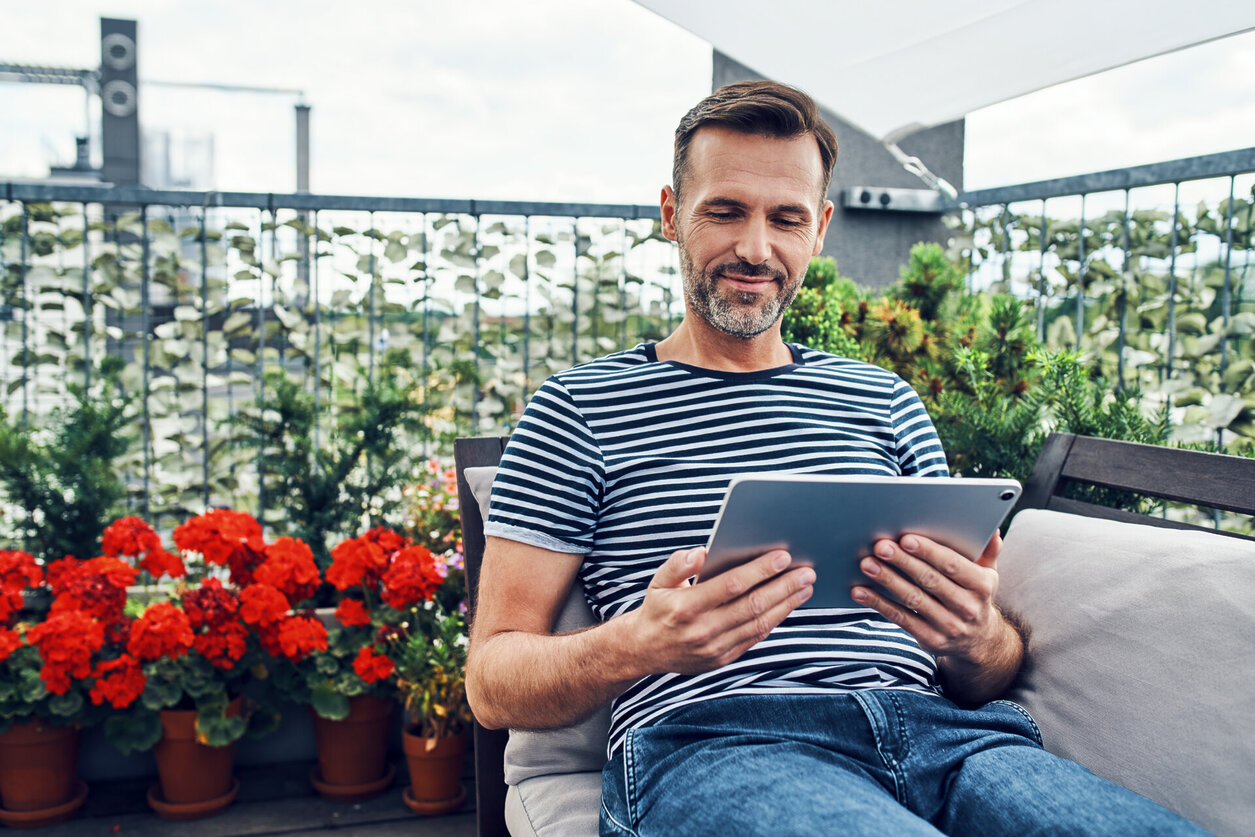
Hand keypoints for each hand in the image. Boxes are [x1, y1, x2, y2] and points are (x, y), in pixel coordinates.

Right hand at [622, 546, 814, 674]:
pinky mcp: (723, 659)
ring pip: (759, 624)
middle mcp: (702, 630)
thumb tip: (701, 553)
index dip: (759, 570)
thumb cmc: (658, 608)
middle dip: (783, 587)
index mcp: (686, 606)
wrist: (644, 650)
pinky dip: (774, 620)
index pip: (731, 585)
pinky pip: (755, 638)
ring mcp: (715, 648)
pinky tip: (788, 605)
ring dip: (786, 604)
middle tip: (807, 571)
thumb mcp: (659, 581)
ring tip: (805, 587)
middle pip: (753, 605)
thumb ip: (678, 564)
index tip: (783, 556)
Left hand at [850, 532, 1008, 666]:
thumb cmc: (975, 596)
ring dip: (888, 581)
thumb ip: (988, 551)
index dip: (929, 551)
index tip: (906, 538)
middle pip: (930, 581)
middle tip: (880, 547)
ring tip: (867, 565)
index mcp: (982, 585)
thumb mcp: (988, 574)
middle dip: (903, 562)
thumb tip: (992, 529)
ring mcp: (948, 626)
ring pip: (913, 600)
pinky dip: (879, 603)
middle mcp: (967, 607)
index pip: (953, 565)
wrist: (980, 642)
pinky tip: (860, 591)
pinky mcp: (930, 639)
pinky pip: (901, 618)